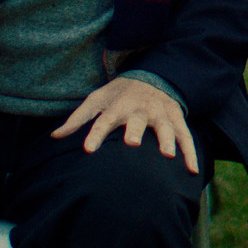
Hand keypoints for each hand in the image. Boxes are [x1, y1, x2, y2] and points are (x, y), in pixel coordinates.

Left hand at [52, 76, 197, 173]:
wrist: (150, 77)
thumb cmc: (118, 94)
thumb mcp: (96, 99)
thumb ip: (77, 119)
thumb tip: (55, 137)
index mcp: (118, 106)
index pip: (104, 120)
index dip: (96, 134)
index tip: (88, 150)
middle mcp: (140, 109)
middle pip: (137, 121)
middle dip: (136, 131)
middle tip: (133, 144)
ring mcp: (161, 113)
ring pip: (165, 127)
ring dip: (167, 140)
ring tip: (168, 156)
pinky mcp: (176, 119)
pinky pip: (185, 136)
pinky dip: (190, 152)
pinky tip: (192, 170)